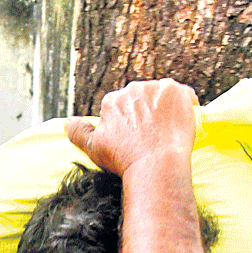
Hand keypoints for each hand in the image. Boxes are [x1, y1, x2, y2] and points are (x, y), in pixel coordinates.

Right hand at [64, 79, 198, 176]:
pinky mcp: (179, 92)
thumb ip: (78, 132)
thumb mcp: (93, 148)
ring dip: (163, 108)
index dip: (126, 125)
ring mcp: (158, 89)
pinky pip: (184, 95)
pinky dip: (184, 105)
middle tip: (150, 138)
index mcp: (113, 100)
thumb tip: (67, 121)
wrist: (156, 164)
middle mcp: (133, 89)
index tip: (133, 139)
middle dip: (144, 114)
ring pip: (160, 96)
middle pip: (140, 99)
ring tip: (165, 131)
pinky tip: (181, 121)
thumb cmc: (123, 158)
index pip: (120, 107)